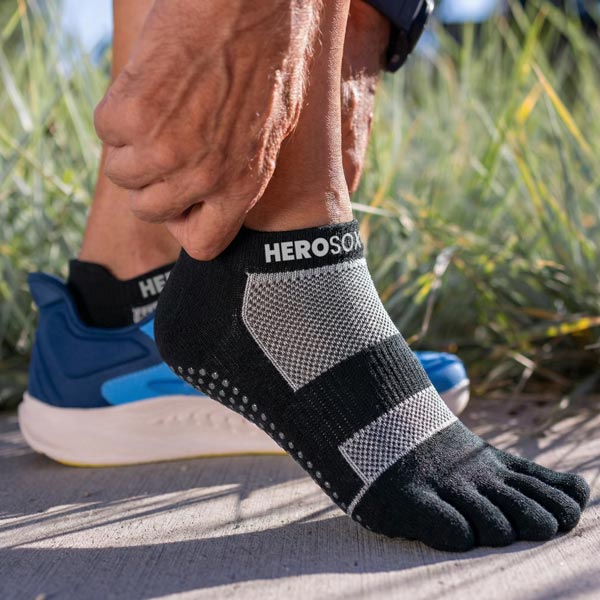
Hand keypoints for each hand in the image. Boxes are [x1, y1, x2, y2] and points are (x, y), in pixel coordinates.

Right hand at [94, 0, 320, 258]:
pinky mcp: (134, 113)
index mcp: (243, 185)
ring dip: (130, 146)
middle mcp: (204, 177)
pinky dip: (117, 111)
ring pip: (121, 174)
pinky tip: (145, 87)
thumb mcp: (269, 131)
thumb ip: (240, 171)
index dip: (186, 223)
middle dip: (151, 182)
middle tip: (161, 147)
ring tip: (155, 112)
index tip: (183, 199)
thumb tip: (214, 190)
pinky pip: (106, 131)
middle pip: (150, 210)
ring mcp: (166, 148)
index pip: (202, 245)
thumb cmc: (270, 59)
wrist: (253, 3)